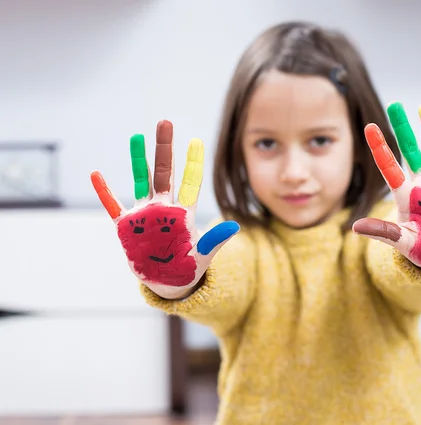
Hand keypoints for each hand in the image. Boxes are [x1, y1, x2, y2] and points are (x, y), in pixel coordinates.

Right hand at [90, 120, 239, 297]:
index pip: (190, 182)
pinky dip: (104, 192)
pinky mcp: (127, 227)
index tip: (196, 140)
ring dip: (138, 160)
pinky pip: (112, 206)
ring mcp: (144, 215)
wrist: (167, 282)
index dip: (192, 162)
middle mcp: (163, 207)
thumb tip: (235, 226)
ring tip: (136, 137)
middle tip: (165, 122)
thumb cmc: (188, 266)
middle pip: (164, 172)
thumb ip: (215, 240)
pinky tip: (96, 174)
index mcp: (183, 213)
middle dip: (165, 148)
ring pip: (141, 181)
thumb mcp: (203, 254)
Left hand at [353, 102, 420, 271]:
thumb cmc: (420, 248)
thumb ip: (383, 232)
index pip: (389, 167)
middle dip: (403, 128)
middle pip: (410, 151)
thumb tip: (355, 228)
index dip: (380, 147)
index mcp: (405, 195)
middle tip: (394, 105)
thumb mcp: (401, 241)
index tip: (369, 126)